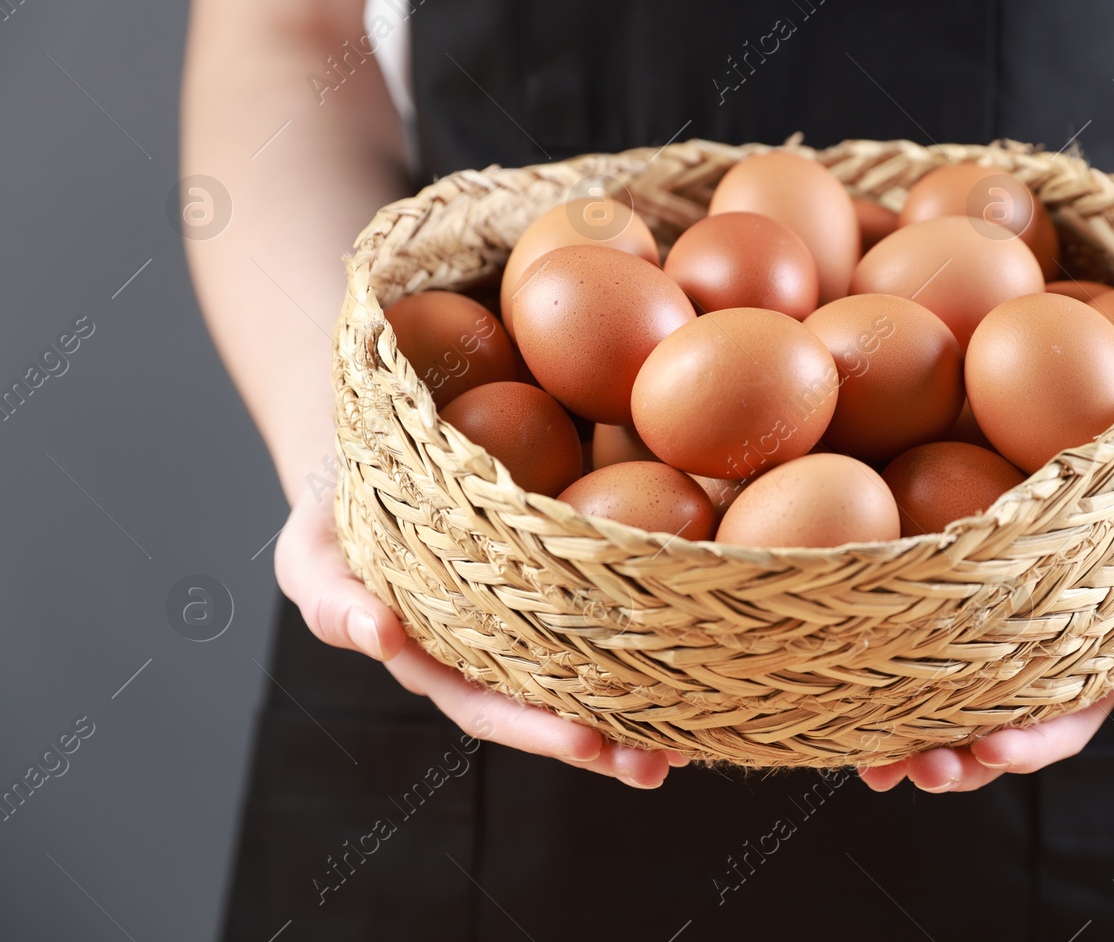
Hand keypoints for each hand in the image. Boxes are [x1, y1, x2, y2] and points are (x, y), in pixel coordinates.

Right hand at [272, 495, 683, 787]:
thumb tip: (377, 635)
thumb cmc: (336, 509)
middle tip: (654, 764)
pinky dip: (652, 639)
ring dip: (638, 710)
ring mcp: (527, 620)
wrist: (374, 454)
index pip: (486, 706)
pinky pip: (607, 615)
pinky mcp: (563, 576)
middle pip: (550, 707)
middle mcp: (487, 652)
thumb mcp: (309, 553)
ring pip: (588, 674)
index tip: (583, 744)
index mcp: (434, 657)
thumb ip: (330, 600)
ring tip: (688, 740)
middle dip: (602, 742)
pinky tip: (699, 656)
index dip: (534, 729)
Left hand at [858, 518, 1113, 792]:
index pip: (1057, 728)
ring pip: (938, 692)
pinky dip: (878, 651)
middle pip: (986, 730)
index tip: (991, 753)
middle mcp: (1033, 670)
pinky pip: (911, 624)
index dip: (1026, 748)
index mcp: (1092, 683)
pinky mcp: (954, 584)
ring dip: (903, 730)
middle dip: (950, 761)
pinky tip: (839, 665)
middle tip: (914, 770)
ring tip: (867, 758)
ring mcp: (988, 632)